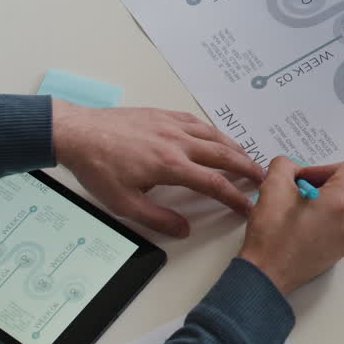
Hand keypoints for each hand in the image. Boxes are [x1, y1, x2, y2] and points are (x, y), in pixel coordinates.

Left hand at [52, 101, 266, 236]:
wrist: (79, 133)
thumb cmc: (98, 168)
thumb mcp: (123, 203)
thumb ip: (157, 217)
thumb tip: (183, 228)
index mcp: (170, 166)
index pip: (213, 183)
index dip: (235, 197)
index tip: (248, 206)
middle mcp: (177, 142)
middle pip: (223, 155)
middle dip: (247, 167)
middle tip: (264, 177)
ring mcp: (171, 125)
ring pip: (214, 135)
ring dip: (234, 148)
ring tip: (247, 158)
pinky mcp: (163, 115)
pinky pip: (197, 122)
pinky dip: (213, 131)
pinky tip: (217, 137)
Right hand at [238, 157, 343, 294]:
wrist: (267, 273)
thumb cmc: (272, 234)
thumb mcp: (273, 186)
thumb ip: (285, 165)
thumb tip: (293, 167)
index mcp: (341, 201)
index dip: (325, 168)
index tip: (305, 178)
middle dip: (335, 180)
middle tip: (308, 188)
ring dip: (335, 197)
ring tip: (307, 204)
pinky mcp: (342, 250)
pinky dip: (334, 216)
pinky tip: (308, 221)